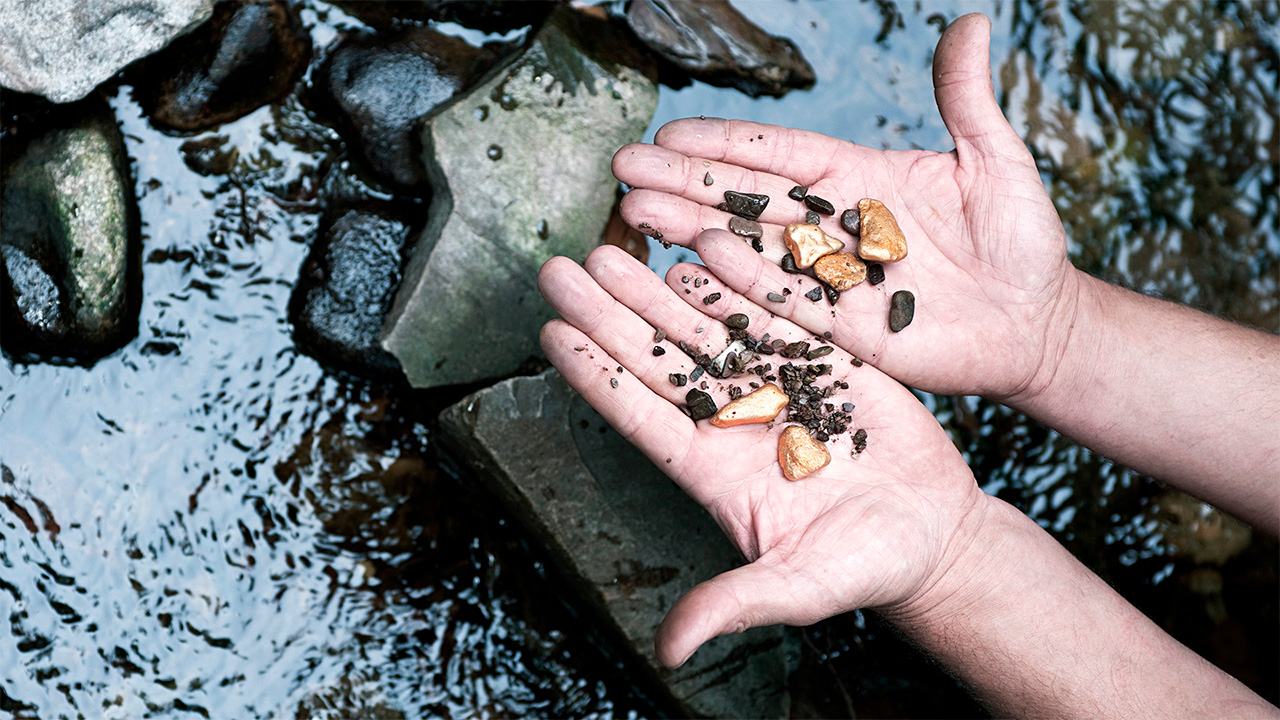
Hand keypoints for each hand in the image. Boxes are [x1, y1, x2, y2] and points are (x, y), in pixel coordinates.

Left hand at [538, 244, 989, 666]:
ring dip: (655, 287)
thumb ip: (732, 604)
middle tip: (561, 268)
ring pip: (703, 325)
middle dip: (608, 312)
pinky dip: (737, 280)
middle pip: (657, 358)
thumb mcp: (795, 588)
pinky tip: (697, 249)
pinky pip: (772, 311)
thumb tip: (670, 651)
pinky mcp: (823, 360)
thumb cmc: (862, 567)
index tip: (550, 332)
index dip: (594, 373)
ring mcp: (775, 384)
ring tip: (612, 248)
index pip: (638, 413)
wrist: (932, 533)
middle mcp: (732, 419)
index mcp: (712, 469)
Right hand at [612, 14, 1078, 401]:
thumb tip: (971, 23)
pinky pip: (783, 302)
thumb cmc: (1021, 240)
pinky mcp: (839, 329)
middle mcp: (830, 225)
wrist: (1036, 323)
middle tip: (624, 169)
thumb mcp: (997, 161)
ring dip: (691, 230)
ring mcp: (830, 278)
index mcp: (857, 177)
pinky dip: (740, 283)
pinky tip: (694, 262)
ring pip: (749, 248)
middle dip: (684, 182)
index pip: (778, 153)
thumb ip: (966, 100)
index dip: (725, 142)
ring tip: (636, 213)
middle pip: (745, 197)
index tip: (670, 130)